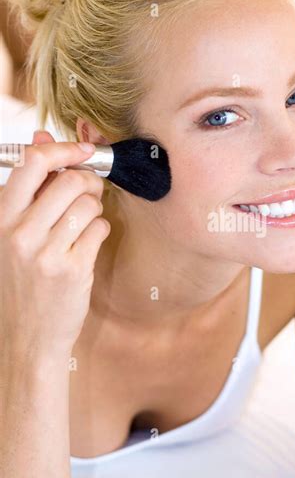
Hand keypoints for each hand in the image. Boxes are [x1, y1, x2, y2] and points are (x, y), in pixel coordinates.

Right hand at [0, 130, 110, 361]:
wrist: (24, 339)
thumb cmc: (19, 283)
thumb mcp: (10, 233)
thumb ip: (28, 188)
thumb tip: (42, 138)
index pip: (31, 163)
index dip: (63, 150)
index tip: (82, 152)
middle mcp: (19, 233)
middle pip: (69, 181)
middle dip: (87, 181)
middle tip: (88, 192)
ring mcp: (46, 253)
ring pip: (88, 203)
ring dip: (94, 208)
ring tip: (84, 222)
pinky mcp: (73, 270)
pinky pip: (100, 228)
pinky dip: (100, 230)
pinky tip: (88, 243)